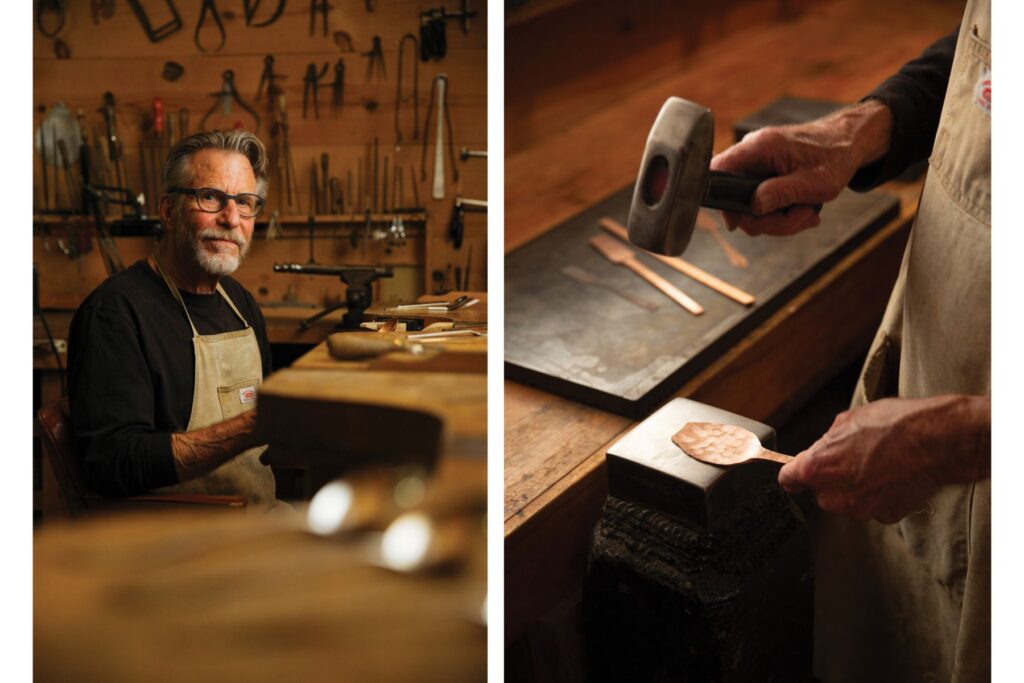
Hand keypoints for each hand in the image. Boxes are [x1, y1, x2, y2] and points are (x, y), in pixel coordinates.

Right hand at [709, 99, 892, 235]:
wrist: (849, 142)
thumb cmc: (835, 157)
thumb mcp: (812, 182)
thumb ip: (779, 193)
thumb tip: (753, 207)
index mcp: (759, 147)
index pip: (717, 170)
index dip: (720, 199)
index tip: (737, 222)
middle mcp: (753, 153)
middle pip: (736, 200)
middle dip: (767, 220)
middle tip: (798, 218)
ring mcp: (758, 165)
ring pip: (752, 207)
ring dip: (781, 220)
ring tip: (808, 212)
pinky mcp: (765, 175)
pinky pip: (763, 202)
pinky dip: (783, 213)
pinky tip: (803, 210)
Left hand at [778, 395, 989, 523]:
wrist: (937, 441)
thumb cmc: (894, 425)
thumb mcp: (848, 420)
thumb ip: (827, 441)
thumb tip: (823, 448)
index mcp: (818, 468)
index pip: (789, 480)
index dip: (794, 474)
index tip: (797, 473)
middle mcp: (835, 495)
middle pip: (821, 491)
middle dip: (831, 478)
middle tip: (851, 458)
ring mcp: (860, 509)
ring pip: (847, 500)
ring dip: (855, 487)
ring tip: (877, 463)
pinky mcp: (885, 516)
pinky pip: (872, 506)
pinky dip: (878, 495)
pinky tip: (892, 475)